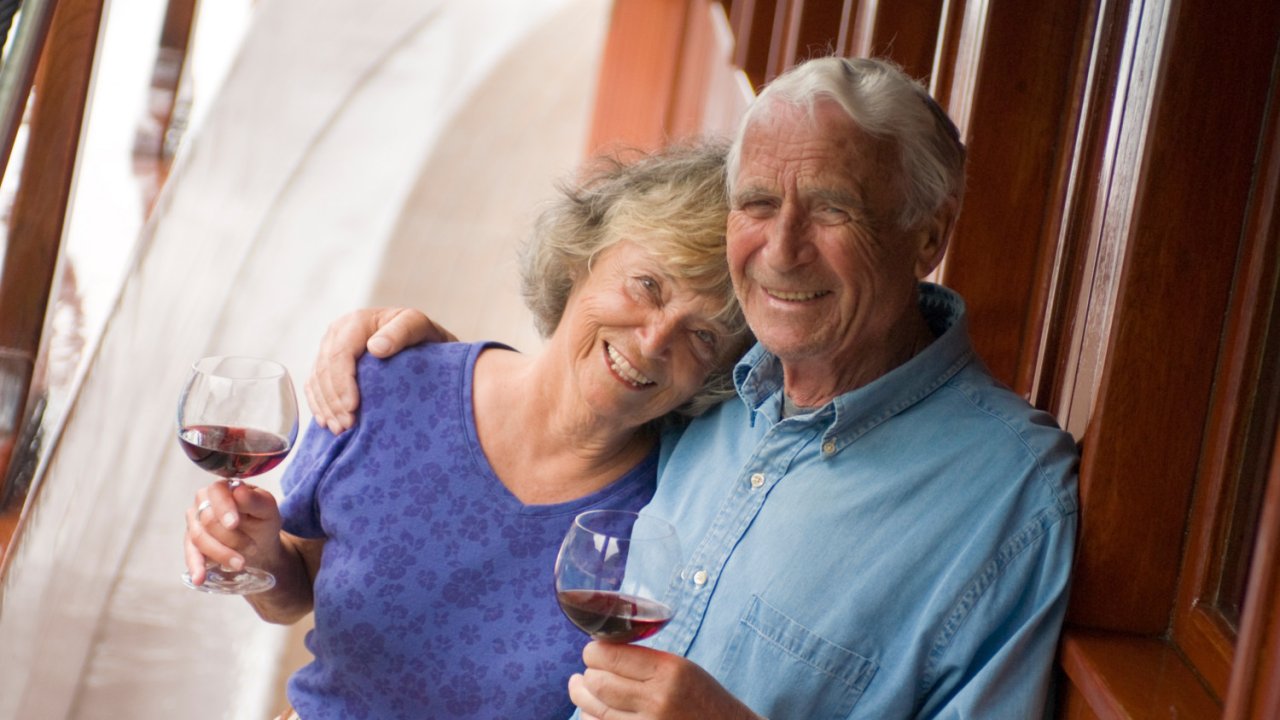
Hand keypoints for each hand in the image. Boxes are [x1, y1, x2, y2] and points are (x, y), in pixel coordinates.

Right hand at [183, 480, 282, 585]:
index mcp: (223, 488)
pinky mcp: (192, 543)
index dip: (224, 508)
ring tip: (241, 564)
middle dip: (231, 537)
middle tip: (252, 548)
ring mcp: (195, 523)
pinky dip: (195, 567)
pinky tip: (199, 578)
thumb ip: (255, 500)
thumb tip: (238, 490)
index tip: (234, 524)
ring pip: (200, 538)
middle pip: (208, 519)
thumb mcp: (267, 510)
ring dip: (221, 553)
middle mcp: (204, 502)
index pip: (217, 493)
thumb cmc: (263, 521)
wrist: (260, 545)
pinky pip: (191, 554)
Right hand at [304, 307, 453, 433]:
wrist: (418, 339)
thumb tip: (376, 348)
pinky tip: (328, 422)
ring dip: (326, 407)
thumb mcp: (417, 325)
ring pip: (316, 381)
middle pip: (325, 370)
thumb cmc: (420, 333)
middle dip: (334, 400)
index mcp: (355, 322)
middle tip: (348, 426)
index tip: (353, 407)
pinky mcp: (326, 364)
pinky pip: (313, 386)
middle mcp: (337, 333)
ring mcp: (329, 349)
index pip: (340, 354)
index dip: (342, 382)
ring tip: (340, 429)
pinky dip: (319, 405)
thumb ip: (401, 332)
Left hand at [568, 642, 763, 719]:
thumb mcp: (683, 669)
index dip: (593, 652)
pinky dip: (592, 717)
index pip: (610, 655)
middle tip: (588, 670)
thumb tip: (601, 653)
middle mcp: (657, 699)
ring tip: (579, 686)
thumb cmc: (705, 700)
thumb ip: (645, 661)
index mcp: (669, 670)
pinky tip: (592, 710)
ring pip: (594, 709)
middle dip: (587, 674)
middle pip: (598, 682)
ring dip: (583, 695)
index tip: (592, 651)